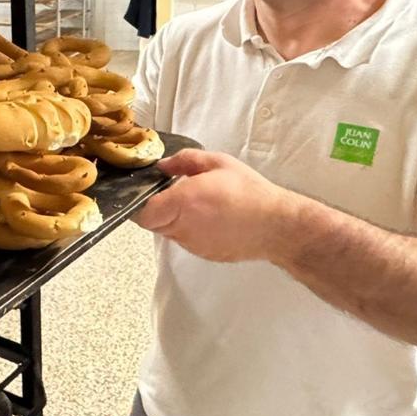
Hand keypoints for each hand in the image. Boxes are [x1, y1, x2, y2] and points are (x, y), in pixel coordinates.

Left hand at [131, 149, 300, 262]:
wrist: (276, 226)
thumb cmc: (249, 192)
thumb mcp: (218, 163)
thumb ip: (185, 161)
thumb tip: (163, 165)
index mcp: (183, 203)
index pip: (142, 213)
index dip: (140, 203)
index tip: (149, 191)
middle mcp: (182, 228)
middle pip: (153, 223)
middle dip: (157, 208)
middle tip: (174, 193)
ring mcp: (192, 244)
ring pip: (169, 232)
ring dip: (173, 219)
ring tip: (198, 205)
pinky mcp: (203, 254)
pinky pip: (186, 240)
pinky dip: (189, 230)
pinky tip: (210, 219)